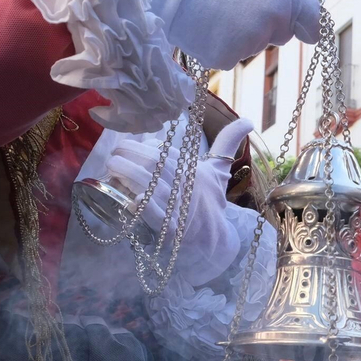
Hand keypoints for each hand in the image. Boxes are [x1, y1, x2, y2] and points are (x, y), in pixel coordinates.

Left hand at [106, 116, 255, 286]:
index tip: (132, 145)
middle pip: (157, 165)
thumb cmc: (211, 201)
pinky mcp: (171, 230)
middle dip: (132, 154)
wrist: (213, 240)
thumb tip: (248, 120)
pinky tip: (126, 197)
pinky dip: (139, 205)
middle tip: (115, 151)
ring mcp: (180, 209)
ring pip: (151, 186)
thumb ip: (228, 142)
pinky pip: (152, 214)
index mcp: (197, 171)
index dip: (147, 146)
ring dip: (128, 173)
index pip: (168, 153)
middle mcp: (189, 188)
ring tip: (112, 164)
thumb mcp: (219, 170)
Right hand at [142, 0, 322, 68]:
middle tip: (236, 3)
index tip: (305, 29)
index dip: (307, 24)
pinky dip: (220, 44)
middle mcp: (275, 14)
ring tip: (215, 6)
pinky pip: (231, 55)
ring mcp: (252, 38)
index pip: (313, 19)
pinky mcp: (229, 56)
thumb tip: (310, 1)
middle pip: (282, 33)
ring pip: (255, 45)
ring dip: (241, 32)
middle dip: (268, 24)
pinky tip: (205, 23)